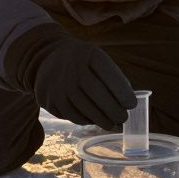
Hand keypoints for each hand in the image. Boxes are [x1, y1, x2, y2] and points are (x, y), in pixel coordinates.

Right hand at [7, 24, 135, 128]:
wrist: (47, 59)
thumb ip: (113, 77)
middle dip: (114, 110)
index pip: (109, 75)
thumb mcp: (97, 59)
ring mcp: (58, 85)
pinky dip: (86, 121)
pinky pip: (72, 116)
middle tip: (123, 118)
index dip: (123, 93)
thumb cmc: (82, 62)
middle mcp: (71, 68)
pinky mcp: (49, 100)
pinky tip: (94, 120)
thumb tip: (127, 104)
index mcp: (88, 54)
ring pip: (85, 109)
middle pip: (97, 94)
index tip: (132, 104)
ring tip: (111, 123)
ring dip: (102, 120)